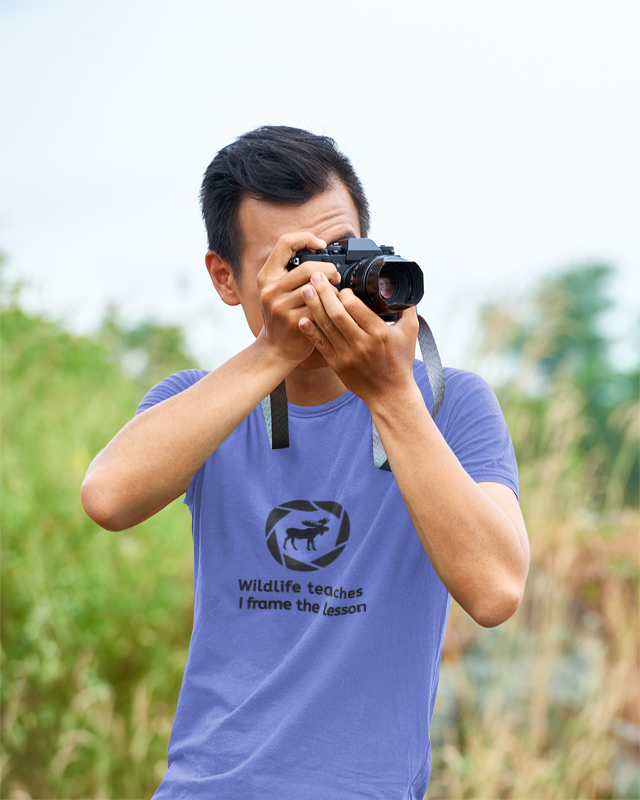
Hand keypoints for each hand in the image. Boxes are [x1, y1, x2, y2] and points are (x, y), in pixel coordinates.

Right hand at [256, 233, 340, 364]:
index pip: (285, 243)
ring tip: (334, 295)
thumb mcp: (277, 291)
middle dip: (329, 270)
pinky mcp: (293, 321)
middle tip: (335, 277)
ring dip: (331, 290)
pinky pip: (320, 306)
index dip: (306, 238)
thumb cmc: (282, 317)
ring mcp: (280, 306)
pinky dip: (330, 305)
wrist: (275, 349)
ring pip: (316, 287)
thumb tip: (318, 249)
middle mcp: (270, 289)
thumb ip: (290, 272)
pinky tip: (332, 309)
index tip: (321, 244)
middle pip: (308, 267)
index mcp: (266, 276)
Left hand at [298, 272, 419, 406]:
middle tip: (315, 276)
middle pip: (337, 314)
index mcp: (379, 333)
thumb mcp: (410, 332)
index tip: (342, 287)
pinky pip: (320, 345)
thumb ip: (406, 308)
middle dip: (324, 292)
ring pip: (326, 327)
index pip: (355, 308)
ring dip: (314, 307)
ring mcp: (347, 355)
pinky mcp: (337, 364)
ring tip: (305, 290)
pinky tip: (303, 318)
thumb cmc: (400, 363)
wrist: (390, 394)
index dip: (345, 294)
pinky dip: (310, 331)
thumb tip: (403, 289)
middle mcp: (362, 344)